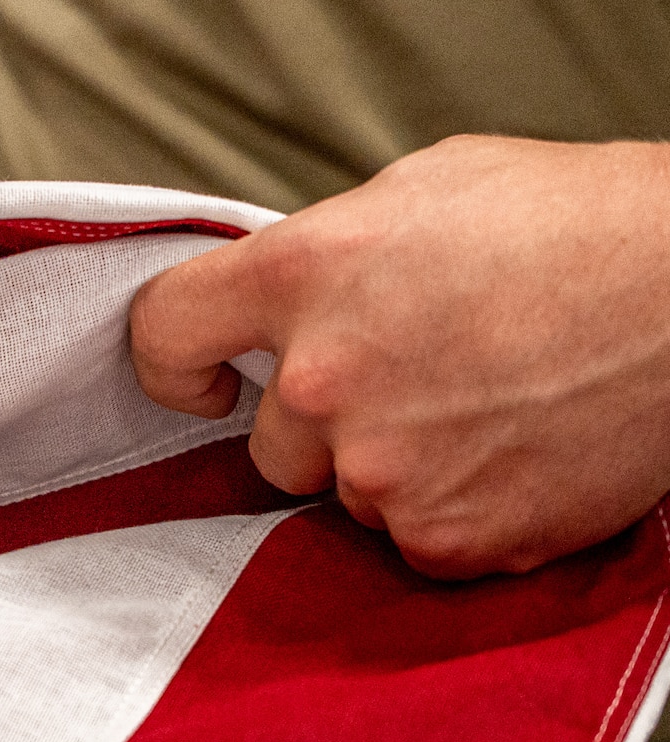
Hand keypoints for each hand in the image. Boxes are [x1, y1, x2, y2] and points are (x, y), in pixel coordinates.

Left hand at [130, 135, 669, 578]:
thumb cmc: (580, 225)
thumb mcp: (425, 194)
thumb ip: (325, 259)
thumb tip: (279, 307)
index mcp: (306, 273)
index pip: (167, 333)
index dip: (175, 364)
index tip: (204, 382)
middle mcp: (324, 378)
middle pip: (270, 442)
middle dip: (328, 423)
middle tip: (423, 377)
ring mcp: (381, 468)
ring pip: (347, 494)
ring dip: (398, 466)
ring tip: (488, 406)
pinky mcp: (444, 538)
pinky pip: (414, 540)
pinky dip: (456, 511)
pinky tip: (514, 453)